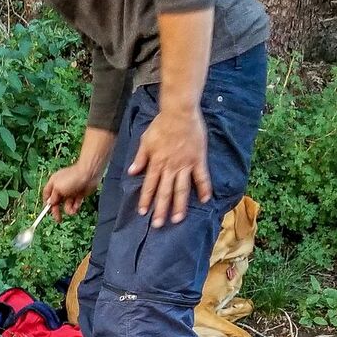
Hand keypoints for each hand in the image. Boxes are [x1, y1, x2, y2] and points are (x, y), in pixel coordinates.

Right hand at [43, 163, 98, 219]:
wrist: (88, 175)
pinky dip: (75, 206)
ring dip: (68, 209)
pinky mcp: (78, 194)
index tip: (47, 211)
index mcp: (54, 183)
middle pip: (56, 201)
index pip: (47, 194)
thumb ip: (53, 197)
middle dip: (57, 210)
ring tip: (72, 210)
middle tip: (58, 219)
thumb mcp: (58, 188)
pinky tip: (77, 206)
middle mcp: (61, 187)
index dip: (46, 203)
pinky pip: (75, 204)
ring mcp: (70, 191)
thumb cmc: (72, 178)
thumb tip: (50, 203)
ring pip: (66, 204)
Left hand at [127, 107, 211, 225]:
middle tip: (158, 225)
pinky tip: (205, 200)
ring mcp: (185, 165)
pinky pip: (201, 177)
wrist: (180, 112)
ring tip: (177, 219)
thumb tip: (131, 172)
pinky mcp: (198, 160)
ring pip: (181, 189)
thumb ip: (140, 158)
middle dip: (161, 209)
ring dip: (179, 205)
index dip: (146, 199)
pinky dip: (204, 188)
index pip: (149, 186)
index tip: (143, 212)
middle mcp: (170, 167)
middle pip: (164, 192)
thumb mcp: (145, 140)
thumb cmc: (161, 124)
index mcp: (156, 163)